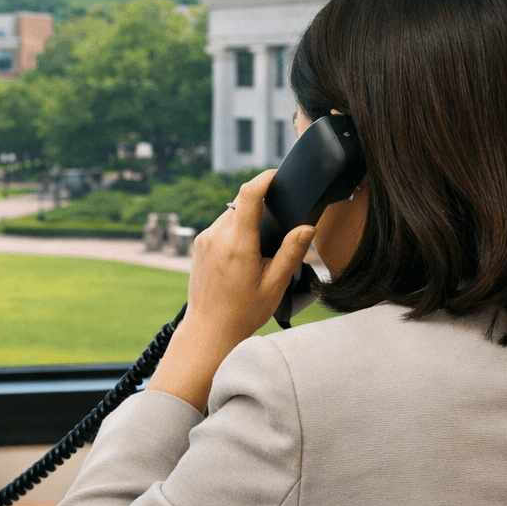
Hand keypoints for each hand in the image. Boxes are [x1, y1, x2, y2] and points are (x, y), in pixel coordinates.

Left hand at [148, 169, 314, 412]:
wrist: (209, 330)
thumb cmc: (244, 312)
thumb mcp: (275, 284)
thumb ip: (292, 252)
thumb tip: (308, 227)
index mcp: (238, 244)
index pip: (248, 195)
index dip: (263, 178)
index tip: (276, 175)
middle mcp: (217, 237)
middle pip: (241, 204)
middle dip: (260, 208)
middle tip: (275, 230)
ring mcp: (204, 240)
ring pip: (230, 214)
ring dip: (245, 221)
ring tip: (258, 250)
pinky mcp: (198, 245)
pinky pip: (219, 226)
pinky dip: (233, 231)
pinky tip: (242, 255)